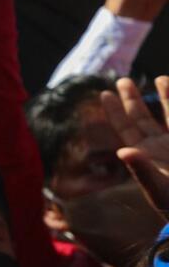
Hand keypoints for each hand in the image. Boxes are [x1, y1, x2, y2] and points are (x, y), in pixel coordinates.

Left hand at [101, 76, 168, 223]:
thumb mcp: (159, 188)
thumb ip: (142, 170)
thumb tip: (123, 151)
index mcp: (145, 154)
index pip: (126, 129)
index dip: (115, 112)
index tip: (104, 94)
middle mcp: (160, 146)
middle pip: (142, 118)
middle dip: (132, 100)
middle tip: (122, 80)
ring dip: (166, 96)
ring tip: (160, 79)